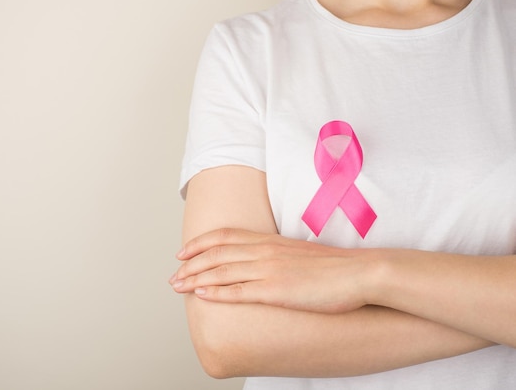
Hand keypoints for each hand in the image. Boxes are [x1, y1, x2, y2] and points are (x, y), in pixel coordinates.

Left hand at [170, 228, 379, 313]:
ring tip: (177, 286)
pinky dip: (217, 292)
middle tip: (173, 274)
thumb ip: (277, 255)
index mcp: (270, 241)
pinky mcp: (276, 290)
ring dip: (195, 278)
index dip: (200, 243)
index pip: (224, 237)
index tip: (183, 252)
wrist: (360, 273)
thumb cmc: (334, 267)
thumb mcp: (300, 254)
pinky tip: (202, 295)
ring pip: (221, 272)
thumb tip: (264, 264)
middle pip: (216, 253)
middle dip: (190, 264)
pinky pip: (239, 291)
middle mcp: (264, 251)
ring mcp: (269, 270)